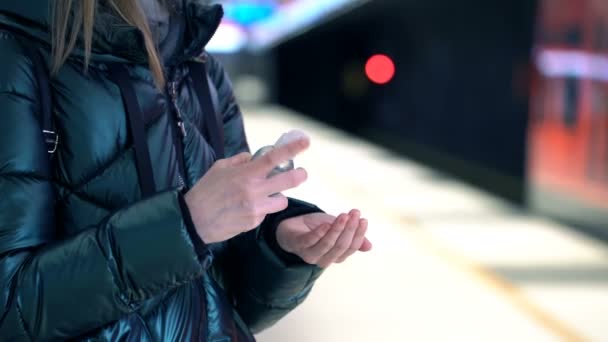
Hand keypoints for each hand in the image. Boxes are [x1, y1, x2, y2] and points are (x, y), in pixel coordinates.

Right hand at [185, 138, 309, 243]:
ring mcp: (256, 209)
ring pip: (282, 201)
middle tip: (302, 173)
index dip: (292, 149)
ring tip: (266, 195)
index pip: (273, 158)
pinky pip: (266, 213)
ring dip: (278, 196)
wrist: (194, 220)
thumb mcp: (219, 168)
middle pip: (288, 181)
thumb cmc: (205, 191)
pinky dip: (262, 209)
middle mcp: (254, 191)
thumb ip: (239, 161)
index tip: (305, 143)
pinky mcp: (254, 222)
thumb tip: (253, 158)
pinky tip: (247, 208)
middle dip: (300, 175)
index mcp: (246, 175)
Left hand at [276, 210, 371, 267]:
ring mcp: (309, 254)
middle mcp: (323, 259)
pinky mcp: (297, 245)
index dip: (358, 234)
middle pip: (340, 246)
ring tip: (343, 215)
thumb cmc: (316, 229)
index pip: (351, 248)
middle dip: (349, 229)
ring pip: (327, 244)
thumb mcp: (336, 230)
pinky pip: (310, 241)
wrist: (291, 226)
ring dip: (337, 229)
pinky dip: (319, 233)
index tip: (363, 219)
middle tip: (354, 213)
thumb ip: (351, 237)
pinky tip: (326, 223)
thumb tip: (369, 246)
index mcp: (335, 256)